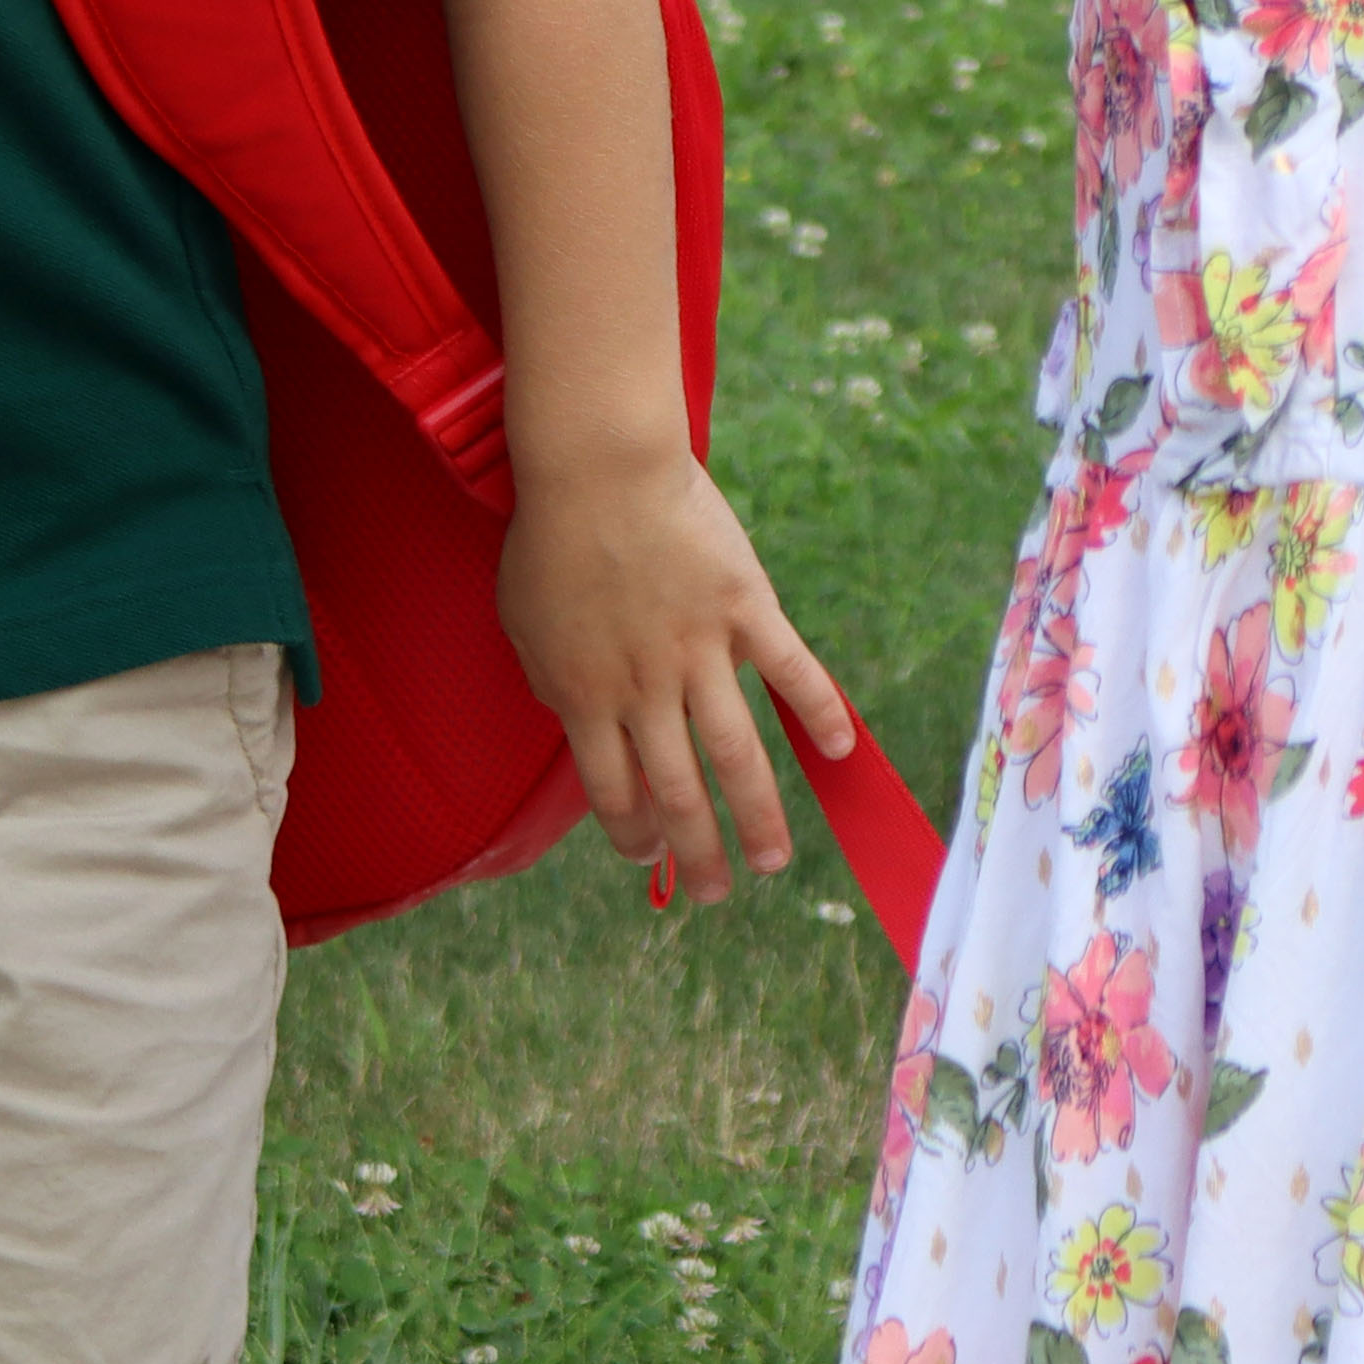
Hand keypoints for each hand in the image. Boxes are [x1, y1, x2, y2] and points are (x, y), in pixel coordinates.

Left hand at [500, 440, 854, 907]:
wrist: (599, 469)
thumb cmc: (550, 538)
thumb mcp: (525, 624)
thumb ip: (554, 680)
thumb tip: (577, 717)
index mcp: (585, 696)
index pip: (613, 790)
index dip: (631, 833)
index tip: (646, 856)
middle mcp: (644, 689)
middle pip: (676, 790)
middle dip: (693, 851)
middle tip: (710, 893)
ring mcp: (700, 651)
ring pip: (735, 752)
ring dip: (756, 816)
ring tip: (773, 862)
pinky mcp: (746, 609)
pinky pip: (791, 671)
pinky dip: (818, 714)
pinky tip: (838, 753)